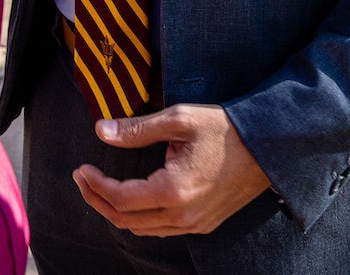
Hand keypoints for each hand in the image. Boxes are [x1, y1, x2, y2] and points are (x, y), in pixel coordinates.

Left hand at [74, 104, 271, 236]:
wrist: (268, 147)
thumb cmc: (224, 129)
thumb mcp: (179, 120)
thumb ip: (137, 129)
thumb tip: (101, 131)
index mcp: (174, 191)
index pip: (120, 199)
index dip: (95, 185)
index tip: (81, 169)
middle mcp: (183, 215)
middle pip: (126, 220)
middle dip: (98, 200)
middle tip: (82, 179)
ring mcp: (195, 224)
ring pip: (143, 230)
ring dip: (118, 212)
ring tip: (101, 188)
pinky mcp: (204, 224)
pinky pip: (162, 230)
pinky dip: (140, 218)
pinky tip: (133, 198)